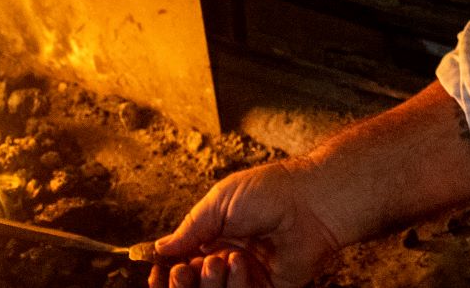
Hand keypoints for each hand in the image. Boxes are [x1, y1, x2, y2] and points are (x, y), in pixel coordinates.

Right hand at [147, 160, 344, 287]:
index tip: (159, 272)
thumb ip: (190, 228)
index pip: (183, 261)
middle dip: (186, 280)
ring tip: (221, 259)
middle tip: (187, 269)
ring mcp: (248, 276)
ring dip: (211, 282)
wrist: (311, 203)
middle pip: (196, 283)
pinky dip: (234, 287)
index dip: (169, 270)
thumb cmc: (268, 192)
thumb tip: (159, 248)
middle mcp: (229, 258)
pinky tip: (238, 264)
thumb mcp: (219, 202)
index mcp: (216, 235)